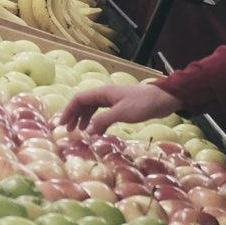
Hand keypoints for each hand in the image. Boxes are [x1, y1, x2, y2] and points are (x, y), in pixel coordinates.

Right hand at [60, 81, 180, 133]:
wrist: (163, 100)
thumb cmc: (142, 104)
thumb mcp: (121, 113)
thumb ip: (102, 121)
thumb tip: (88, 131)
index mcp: (103, 93)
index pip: (79, 99)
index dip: (68, 111)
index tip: (62, 124)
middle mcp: (105, 95)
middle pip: (84, 103)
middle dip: (74, 116)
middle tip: (69, 130)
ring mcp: (113, 100)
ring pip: (93, 108)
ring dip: (85, 119)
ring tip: (80, 131)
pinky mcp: (121, 107)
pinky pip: (103, 113)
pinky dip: (98, 122)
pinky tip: (98, 131)